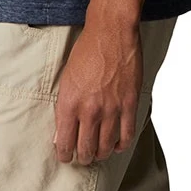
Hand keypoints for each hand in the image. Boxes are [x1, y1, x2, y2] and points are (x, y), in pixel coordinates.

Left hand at [54, 12, 142, 164]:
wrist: (111, 32)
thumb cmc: (86, 53)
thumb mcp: (66, 81)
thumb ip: (64, 109)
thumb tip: (61, 135)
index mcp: (69, 104)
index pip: (64, 144)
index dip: (65, 156)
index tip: (66, 157)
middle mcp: (89, 110)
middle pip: (86, 150)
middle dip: (83, 158)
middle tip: (83, 156)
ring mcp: (111, 109)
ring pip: (106, 147)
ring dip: (101, 154)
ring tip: (99, 152)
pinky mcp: (129, 104)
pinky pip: (126, 136)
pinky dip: (121, 145)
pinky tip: (117, 145)